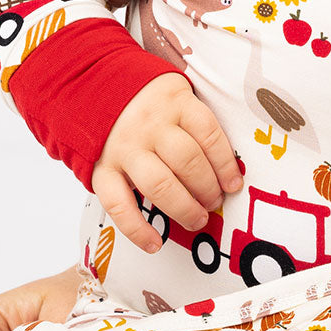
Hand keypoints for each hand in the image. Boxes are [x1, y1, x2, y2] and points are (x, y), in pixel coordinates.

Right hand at [92, 72, 242, 252]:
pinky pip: (119, 204)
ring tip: (198, 220)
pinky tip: (155, 243)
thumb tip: (228, 165)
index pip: (208, 134)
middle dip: (207, 188)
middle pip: (187, 161)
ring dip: (183, 208)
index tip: (235, 184)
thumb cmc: (150, 100)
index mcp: (176, 102)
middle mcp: (151, 125)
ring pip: (159, 184)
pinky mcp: (102, 169)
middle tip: (215, 203)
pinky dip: (136, 229)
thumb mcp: (177, 95)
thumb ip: (197, 122)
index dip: (226, 163)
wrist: (96, 86)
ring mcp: (125, 148)